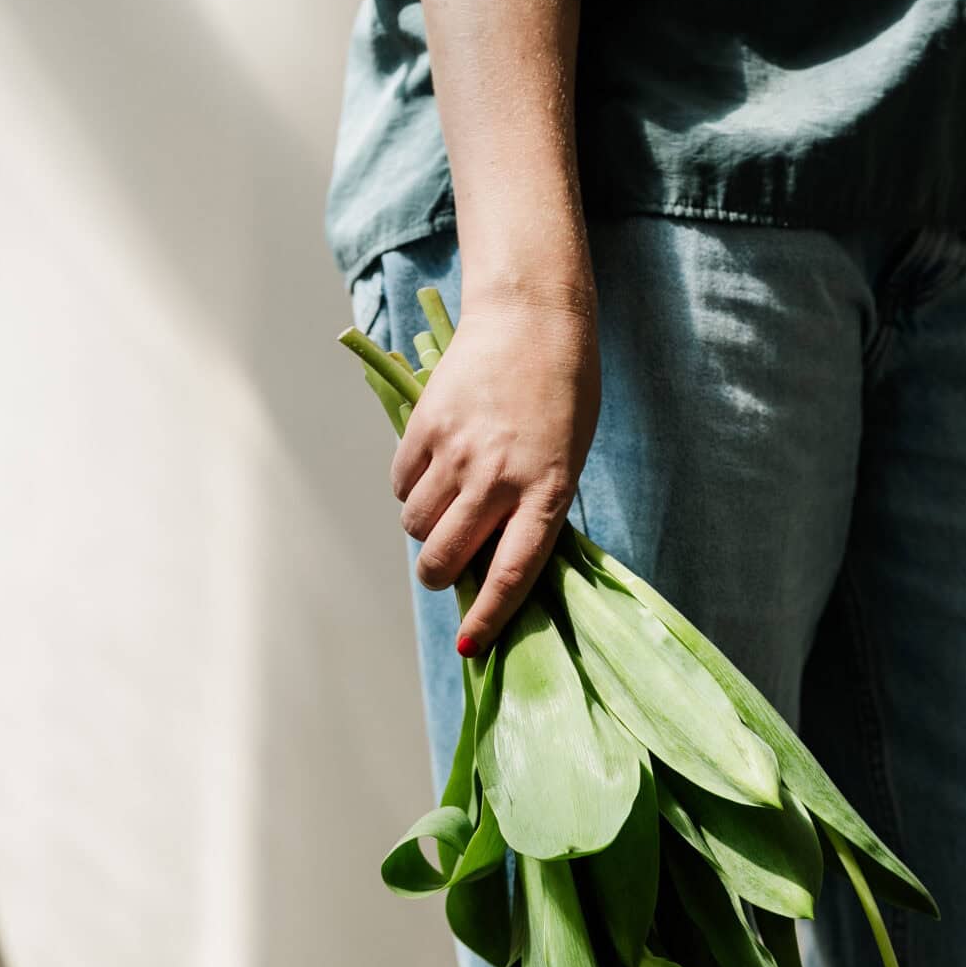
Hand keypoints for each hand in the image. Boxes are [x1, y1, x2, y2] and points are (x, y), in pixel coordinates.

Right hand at [392, 282, 600, 653]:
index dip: (488, 618)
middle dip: (439, 576)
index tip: (469, 647)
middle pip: (444, 558)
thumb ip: (531, 510)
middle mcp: (499, 478)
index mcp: (547, 492)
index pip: (511, 574)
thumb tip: (486, 561)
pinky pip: (400, 484)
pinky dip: (409, 490)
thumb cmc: (562, 395)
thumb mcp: (565, 460)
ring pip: (415, 525)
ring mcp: (458, 452)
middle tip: (445, 567)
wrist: (531, 318)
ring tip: (446, 505)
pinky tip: (432, 471)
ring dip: (423, 530)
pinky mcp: (425, 426)